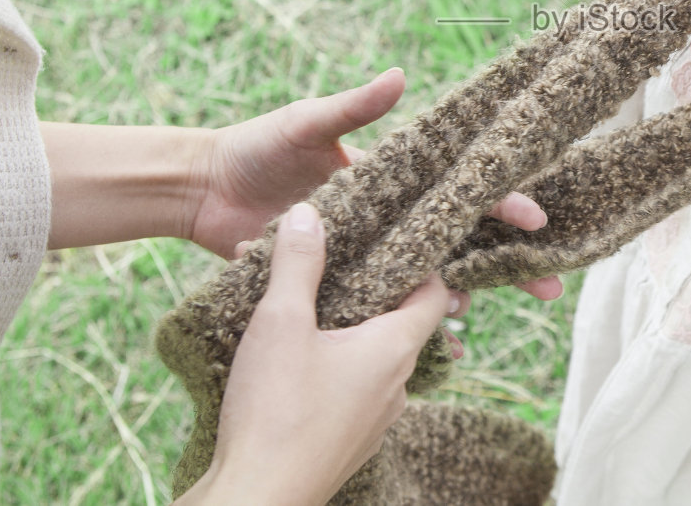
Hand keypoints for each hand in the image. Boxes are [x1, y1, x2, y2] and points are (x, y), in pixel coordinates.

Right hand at [177, 203, 450, 505]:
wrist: (256, 501)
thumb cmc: (274, 412)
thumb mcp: (281, 322)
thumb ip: (297, 264)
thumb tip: (308, 213)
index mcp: (394, 350)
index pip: (434, 296)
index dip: (422, 264)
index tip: (396, 241)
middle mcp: (397, 387)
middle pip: (403, 326)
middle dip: (376, 295)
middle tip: (344, 267)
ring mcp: (375, 421)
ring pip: (375, 362)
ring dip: (351, 335)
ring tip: (312, 311)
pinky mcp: (348, 444)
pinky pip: (354, 394)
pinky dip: (335, 371)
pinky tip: (296, 364)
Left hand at [188, 67, 561, 299]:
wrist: (202, 191)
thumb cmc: (256, 147)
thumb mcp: (308, 123)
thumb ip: (353, 107)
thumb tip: (400, 75)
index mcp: (390, 177)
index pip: (457, 191)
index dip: (500, 203)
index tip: (534, 219)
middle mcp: (386, 217)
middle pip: (458, 241)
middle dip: (507, 261)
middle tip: (550, 286)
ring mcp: (363, 253)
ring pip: (426, 279)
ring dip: (462, 294)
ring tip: (485, 314)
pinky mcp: (334, 283)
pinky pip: (379, 308)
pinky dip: (409, 328)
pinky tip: (437, 350)